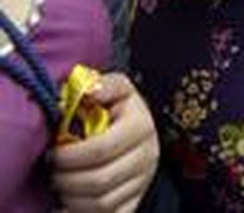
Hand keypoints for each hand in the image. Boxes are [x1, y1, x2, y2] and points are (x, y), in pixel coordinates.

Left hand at [50, 73, 160, 212]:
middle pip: (99, 181)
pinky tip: (72, 201)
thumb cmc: (121, 111)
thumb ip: (104, 85)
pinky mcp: (136, 200)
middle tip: (53, 172)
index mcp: (141, 127)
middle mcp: (147, 156)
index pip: (101, 150)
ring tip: (62, 184)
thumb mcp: (118, 90)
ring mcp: (143, 181)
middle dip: (66, 179)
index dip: (70, 156)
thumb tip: (91, 91)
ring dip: (72, 197)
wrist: (141, 133)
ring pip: (101, 203)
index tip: (53, 152)